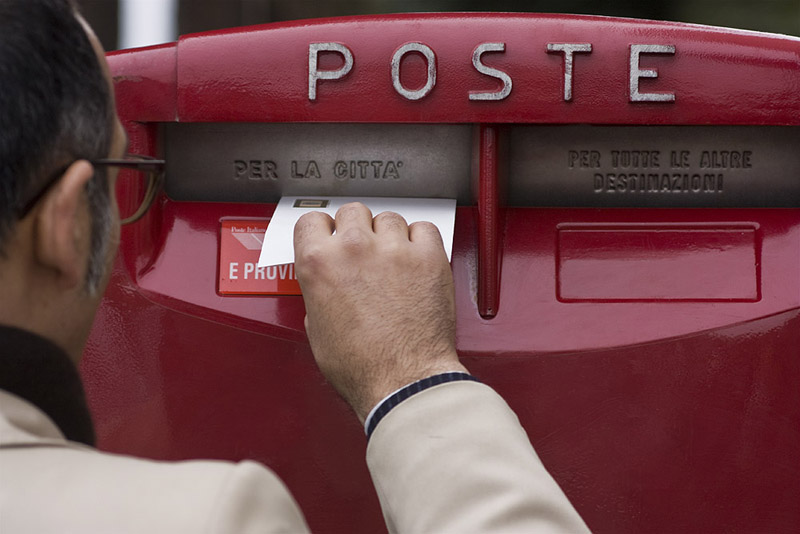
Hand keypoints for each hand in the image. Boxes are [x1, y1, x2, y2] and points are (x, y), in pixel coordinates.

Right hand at [294, 202, 466, 422]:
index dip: (322, 230)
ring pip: (389, 218)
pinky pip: (424, 228)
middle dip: (357, 229)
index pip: (312, 219)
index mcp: (319, 263)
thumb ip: (318, 292)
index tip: (331, 236)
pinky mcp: (428, 257)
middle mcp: (354, 248)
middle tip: (364, 251)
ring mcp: (393, 249)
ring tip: (393, 260)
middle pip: (353, 212)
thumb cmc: (362, 366)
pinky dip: (421, 240)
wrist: (403, 381)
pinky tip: (416, 258)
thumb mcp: (316, 329)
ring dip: (389, 235)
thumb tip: (327, 283)